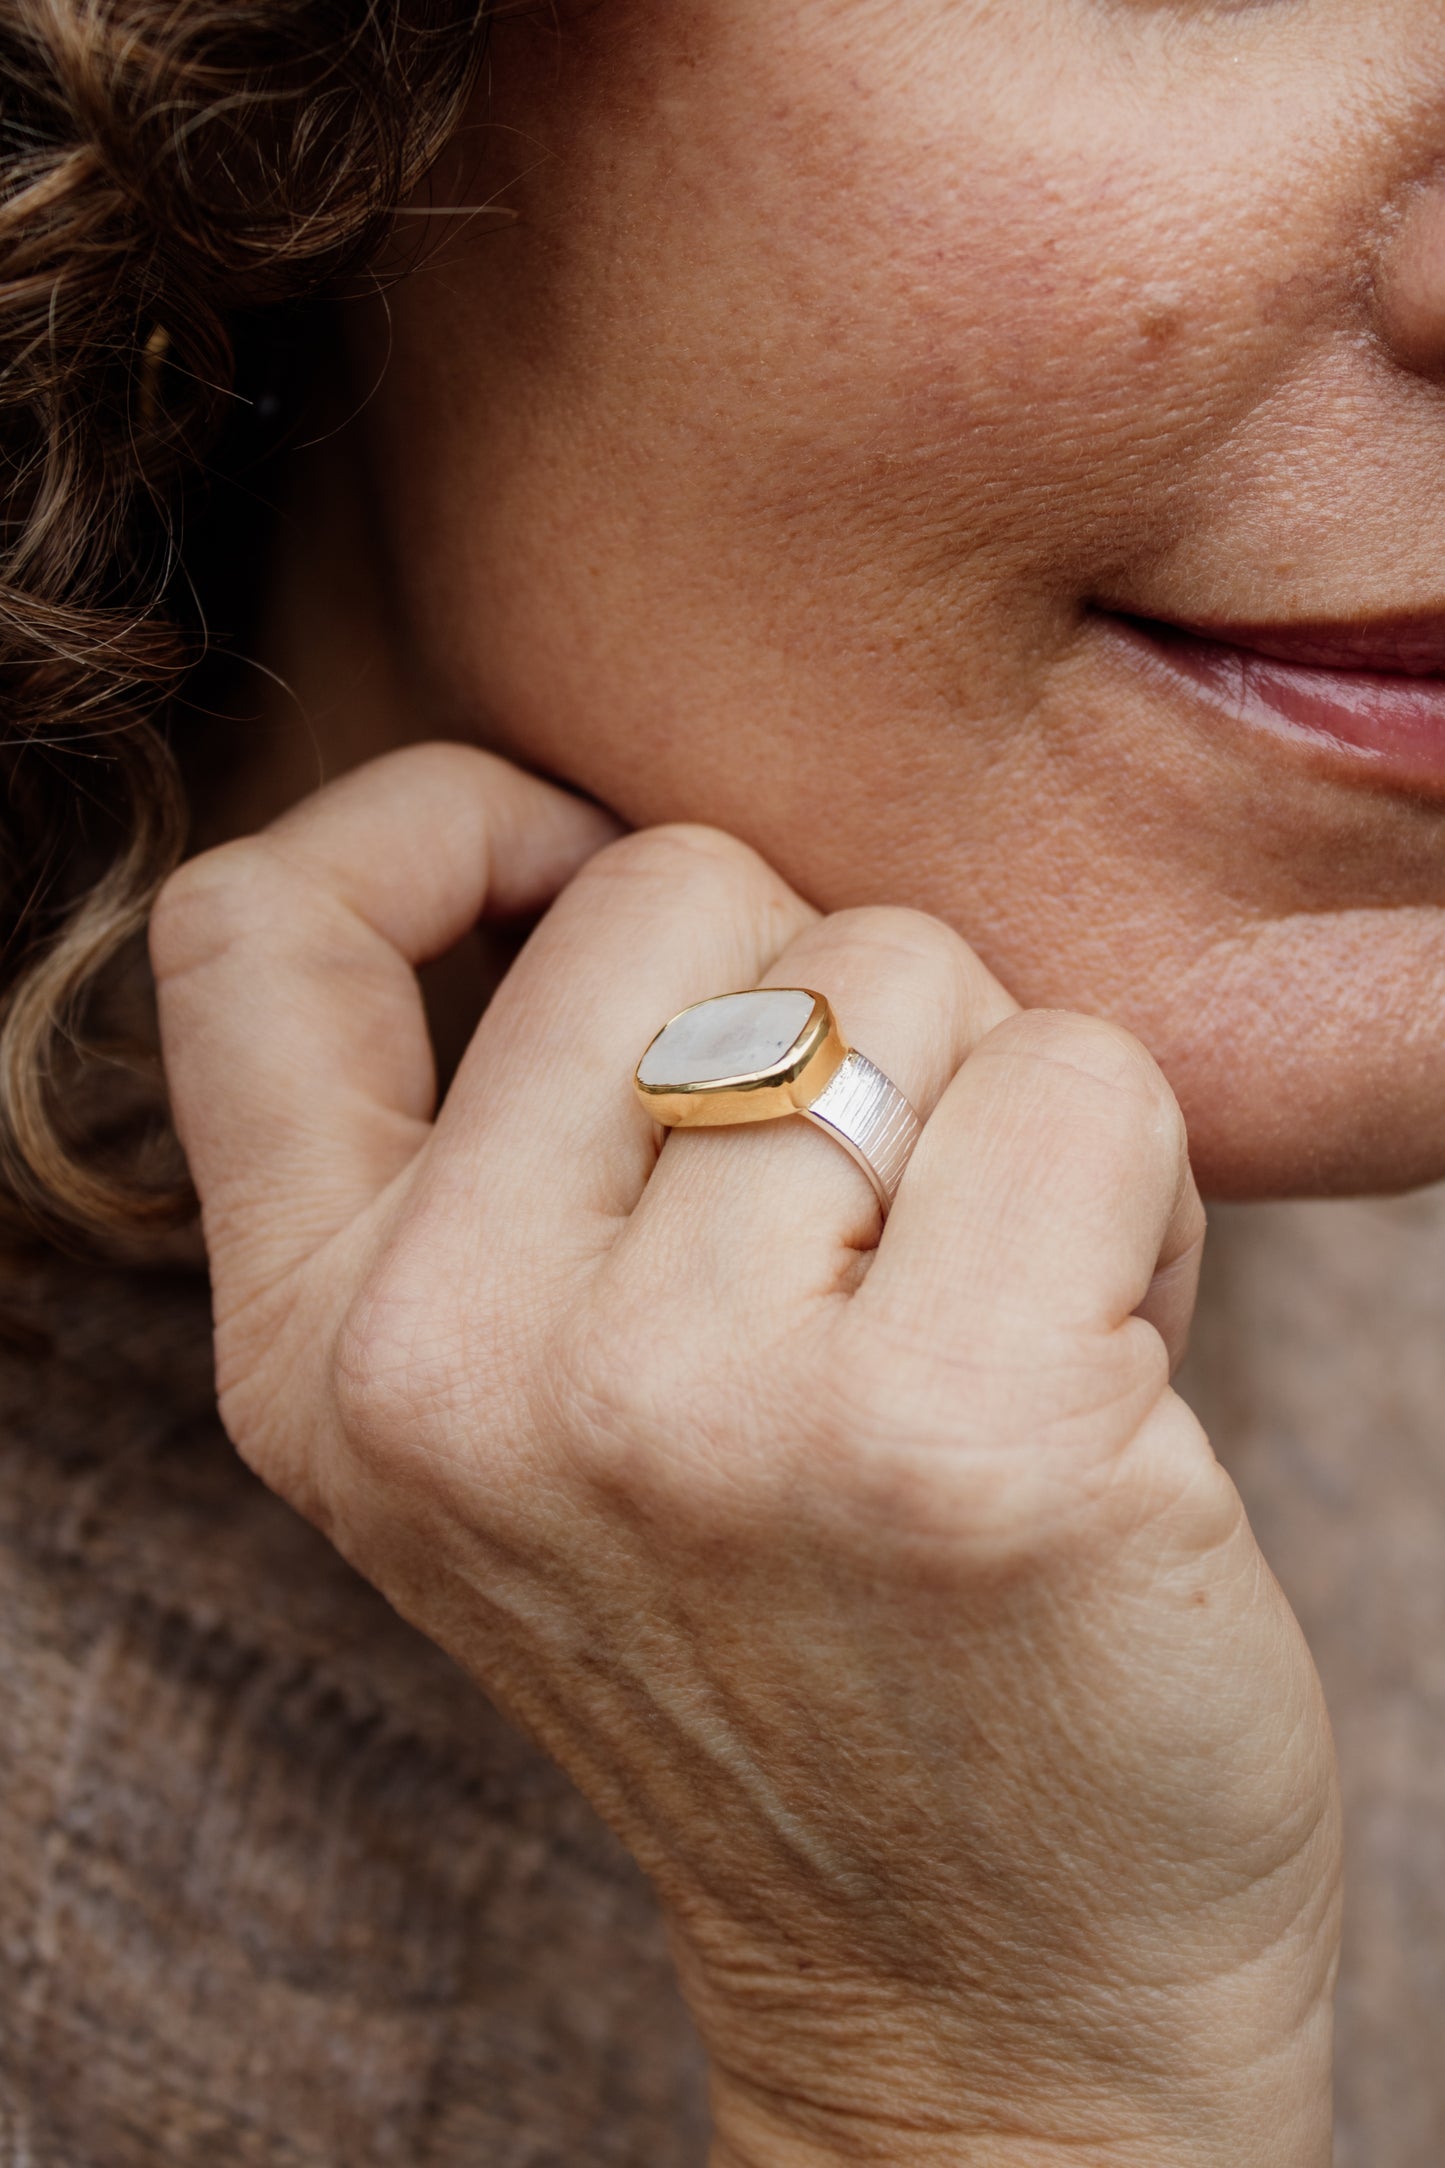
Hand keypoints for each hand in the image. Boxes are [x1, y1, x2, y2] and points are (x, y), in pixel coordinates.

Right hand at [151, 743, 1340, 2167]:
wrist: (982, 1999)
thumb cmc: (783, 1654)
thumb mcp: (526, 1428)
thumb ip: (506, 1157)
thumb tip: (621, 857)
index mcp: (325, 1354)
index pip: (254, 931)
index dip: (439, 825)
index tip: (583, 873)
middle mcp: (463, 1373)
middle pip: (684, 892)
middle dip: (820, 1000)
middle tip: (864, 1227)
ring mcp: (702, 1411)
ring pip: (904, 967)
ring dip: (991, 1107)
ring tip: (983, 1320)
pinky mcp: (963, 1441)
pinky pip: (1090, 1081)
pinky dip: (1134, 1190)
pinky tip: (1099, 1365)